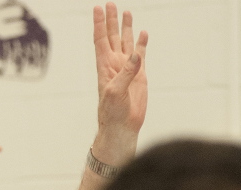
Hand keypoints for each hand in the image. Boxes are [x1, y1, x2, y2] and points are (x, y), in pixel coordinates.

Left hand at [92, 3, 146, 158]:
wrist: (122, 126)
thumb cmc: (113, 112)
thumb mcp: (116, 92)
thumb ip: (126, 72)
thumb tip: (136, 54)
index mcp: (105, 66)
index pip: (101, 40)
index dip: (99, 24)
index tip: (98, 8)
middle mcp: (114, 64)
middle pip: (112, 37)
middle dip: (111, 20)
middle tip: (110, 4)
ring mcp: (127, 68)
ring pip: (126, 43)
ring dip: (126, 28)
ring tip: (126, 12)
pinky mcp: (139, 75)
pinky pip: (141, 55)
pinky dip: (141, 43)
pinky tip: (142, 33)